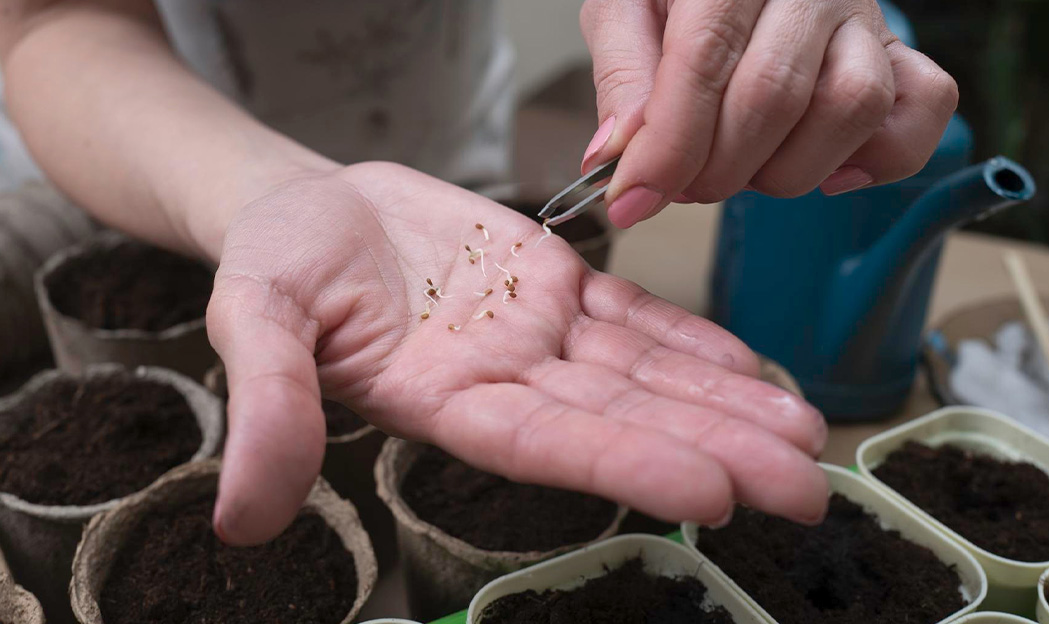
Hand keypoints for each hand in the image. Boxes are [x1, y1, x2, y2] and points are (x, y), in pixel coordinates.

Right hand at [206, 162, 827, 544]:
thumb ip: (268, 408)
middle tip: (806, 484)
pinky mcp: (552, 286)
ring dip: (725, 401)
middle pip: (622, 420)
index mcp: (442, 401)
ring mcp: (535, 335)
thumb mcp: (254, 321)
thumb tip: (242, 517)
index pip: (548, 444)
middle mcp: (504, 380)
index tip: (712, 492)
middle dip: (715, 450)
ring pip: (644, 373)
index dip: (628, 464)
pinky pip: (633, 317)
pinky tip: (750, 365)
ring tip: (805, 430)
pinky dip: (692, 340)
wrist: (309, 209)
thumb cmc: (275, 264)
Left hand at [580, 0, 958, 227]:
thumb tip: (616, 156)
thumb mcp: (628, 10)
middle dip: (716, 169)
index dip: (669, 144)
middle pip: (774, 95)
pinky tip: (825, 168)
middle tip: (684, 185)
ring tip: (745, 169)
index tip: (633, 199)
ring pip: (852, 105)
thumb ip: (621, 75)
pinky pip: (923, 108)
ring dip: (788, 169)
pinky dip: (878, 158)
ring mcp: (865, 18)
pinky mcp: (901, 54)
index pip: (705, 59)